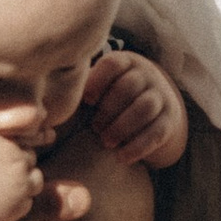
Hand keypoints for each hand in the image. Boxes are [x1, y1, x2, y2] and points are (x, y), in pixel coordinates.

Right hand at [0, 134, 42, 220]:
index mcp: (7, 138)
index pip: (22, 139)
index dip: (9, 150)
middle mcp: (18, 158)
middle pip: (30, 158)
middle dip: (17, 166)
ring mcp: (21, 182)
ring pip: (35, 181)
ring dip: (22, 185)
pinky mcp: (18, 205)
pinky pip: (26, 204)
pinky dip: (15, 204)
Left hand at [80, 47, 184, 169]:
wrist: (155, 110)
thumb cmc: (114, 97)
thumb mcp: (103, 86)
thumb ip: (82, 89)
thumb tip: (51, 101)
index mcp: (126, 63)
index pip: (113, 64)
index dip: (98, 81)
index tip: (87, 100)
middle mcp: (147, 76)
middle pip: (130, 86)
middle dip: (109, 109)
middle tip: (94, 127)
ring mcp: (161, 97)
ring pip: (145, 107)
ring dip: (122, 126)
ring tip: (106, 141)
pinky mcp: (169, 121)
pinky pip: (156, 132)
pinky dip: (137, 147)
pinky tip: (121, 157)